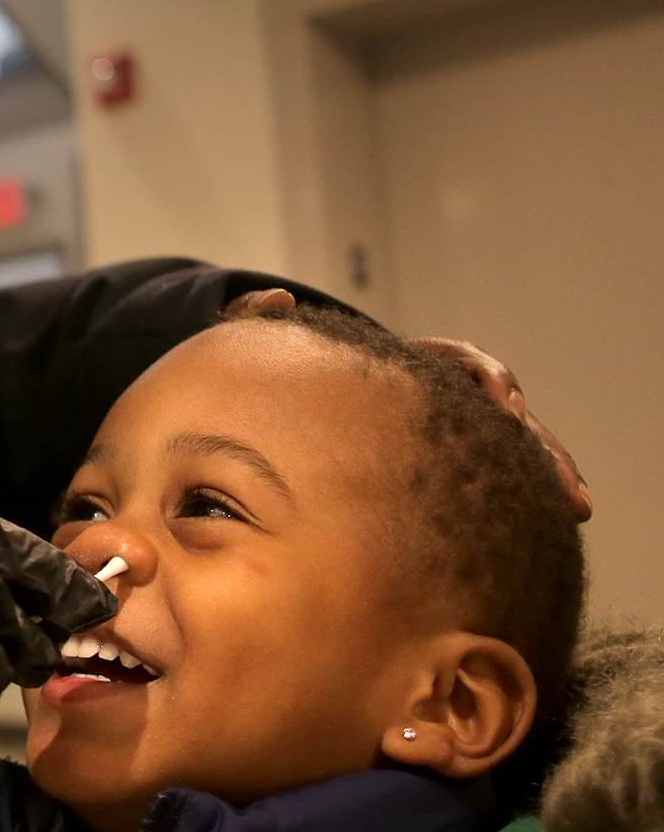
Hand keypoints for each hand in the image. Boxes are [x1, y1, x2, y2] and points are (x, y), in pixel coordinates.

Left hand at [224, 290, 590, 522]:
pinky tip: (548, 532)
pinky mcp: (440, 472)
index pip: (458, 361)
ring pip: (508, 451)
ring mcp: (443, 437)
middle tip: (561, 474)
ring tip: (575, 508)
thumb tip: (275, 298)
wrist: (278, 410)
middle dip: (536, 439)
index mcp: (404, 365)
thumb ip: (255, 318)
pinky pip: (488, 485)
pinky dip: (518, 502)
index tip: (503, 400)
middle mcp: (435, 399)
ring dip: (545, 474)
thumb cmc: (276, 376)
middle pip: (501, 411)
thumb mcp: (259, 343)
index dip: (485, 377)